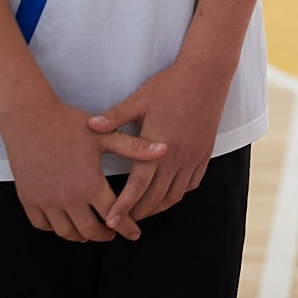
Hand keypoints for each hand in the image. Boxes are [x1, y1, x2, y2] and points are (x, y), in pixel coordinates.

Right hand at [0, 95, 165, 242]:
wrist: (29, 117)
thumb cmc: (69, 123)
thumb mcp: (104, 135)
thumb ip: (135, 147)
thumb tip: (165, 149)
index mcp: (90, 184)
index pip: (115, 215)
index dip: (127, 228)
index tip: (134, 234)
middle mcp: (69, 198)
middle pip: (90, 231)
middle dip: (105, 235)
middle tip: (113, 232)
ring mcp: (47, 201)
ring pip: (66, 232)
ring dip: (81, 236)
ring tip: (90, 231)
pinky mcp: (29, 199)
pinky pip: (43, 225)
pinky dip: (56, 228)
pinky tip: (65, 222)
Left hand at [87, 56, 229, 229]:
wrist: (206, 74)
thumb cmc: (170, 85)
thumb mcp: (139, 99)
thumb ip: (115, 117)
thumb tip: (90, 125)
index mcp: (156, 148)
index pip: (137, 188)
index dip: (123, 208)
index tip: (112, 223)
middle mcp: (175, 158)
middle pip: (155, 198)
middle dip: (138, 213)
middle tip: (123, 222)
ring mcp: (192, 157)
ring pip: (174, 195)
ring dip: (158, 207)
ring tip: (144, 211)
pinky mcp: (204, 153)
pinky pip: (191, 184)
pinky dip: (178, 194)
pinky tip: (168, 193)